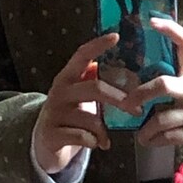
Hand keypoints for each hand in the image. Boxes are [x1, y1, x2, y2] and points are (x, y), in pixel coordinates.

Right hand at [33, 33, 137, 173]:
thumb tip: (130, 73)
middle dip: (118, 99)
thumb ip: (97, 83)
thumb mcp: (81, 97)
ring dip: (104, 130)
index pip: (81, 55)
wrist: (46, 145)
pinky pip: (83, 138)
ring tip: (106, 138)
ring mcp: (54, 113)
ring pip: (90, 119)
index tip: (116, 36)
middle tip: (136, 110)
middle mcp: (60, 91)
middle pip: (94, 88)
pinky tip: (97, 144)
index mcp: (68, 78)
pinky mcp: (52, 134)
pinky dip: (95, 142)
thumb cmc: (71, 118)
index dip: (98, 45)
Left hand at [127, 19, 182, 152]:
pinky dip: (155, 140)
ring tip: (141, 135)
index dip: (170, 29)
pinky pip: (168, 137)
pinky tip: (151, 141)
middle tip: (128, 103)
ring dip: (145, 129)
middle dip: (140, 94)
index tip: (151, 21)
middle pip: (163, 85)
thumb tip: (143, 71)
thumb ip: (178, 75)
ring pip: (161, 119)